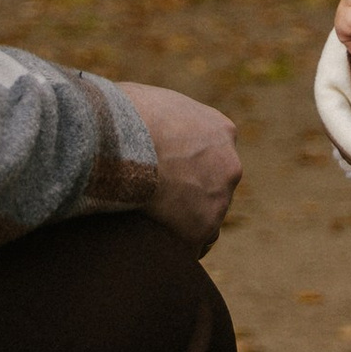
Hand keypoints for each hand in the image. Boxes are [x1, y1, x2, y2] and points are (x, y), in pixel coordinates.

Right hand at [116, 83, 241, 252]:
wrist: (121, 143)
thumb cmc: (122, 114)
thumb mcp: (147, 100)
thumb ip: (159, 116)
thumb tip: (132, 120)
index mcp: (219, 130)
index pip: (214, 156)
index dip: (191, 167)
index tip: (170, 174)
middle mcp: (229, 166)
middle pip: (215, 189)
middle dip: (192, 197)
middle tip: (159, 203)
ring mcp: (218, 201)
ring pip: (207, 222)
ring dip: (184, 226)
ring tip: (151, 230)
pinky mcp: (199, 231)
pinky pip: (190, 249)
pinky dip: (173, 250)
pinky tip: (151, 249)